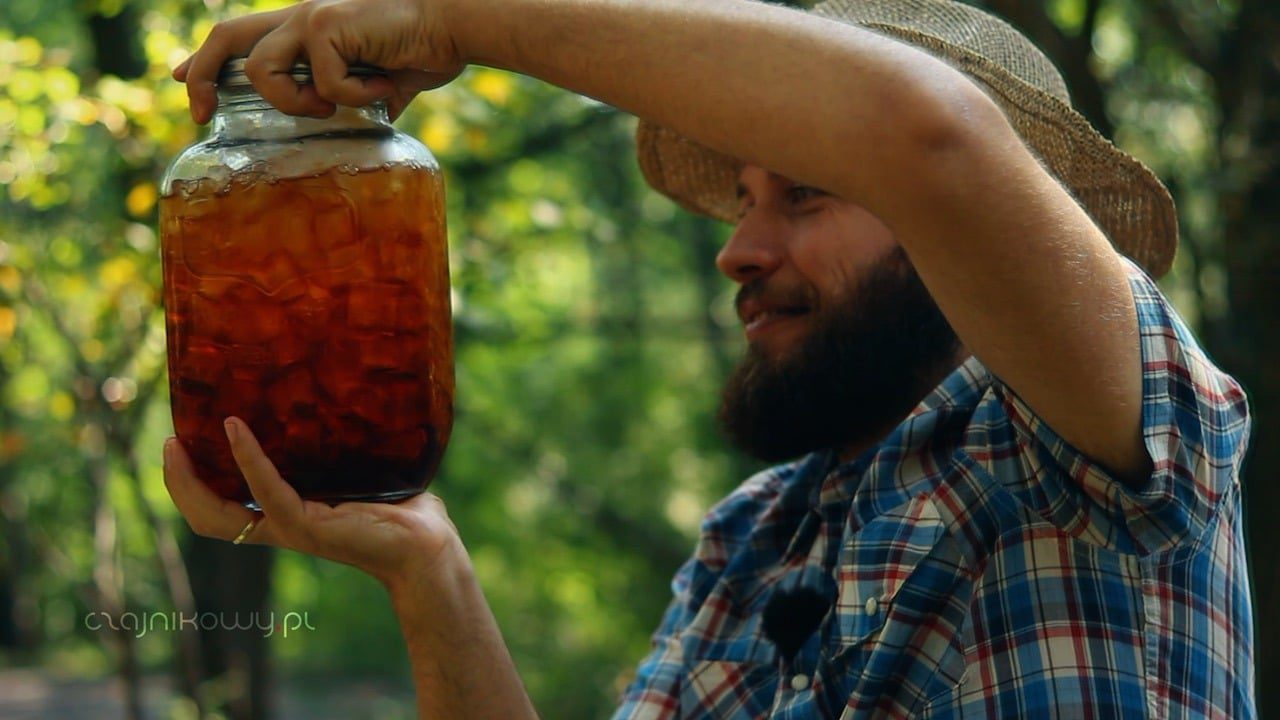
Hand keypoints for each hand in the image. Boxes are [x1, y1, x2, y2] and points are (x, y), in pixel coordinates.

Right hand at [162, 417, 462, 588]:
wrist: (428, 545)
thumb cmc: (403, 511)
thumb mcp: (360, 473)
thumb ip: (344, 446)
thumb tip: (349, 396)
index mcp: (286, 517)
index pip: (221, 509)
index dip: (191, 483)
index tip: (179, 442)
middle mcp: (281, 527)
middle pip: (206, 517)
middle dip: (178, 483)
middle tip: (167, 442)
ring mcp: (292, 529)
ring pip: (220, 515)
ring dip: (192, 478)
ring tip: (180, 439)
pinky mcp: (309, 526)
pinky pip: (266, 492)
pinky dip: (247, 459)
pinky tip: (235, 428)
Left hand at [172, 0, 466, 122]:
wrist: (456, 24)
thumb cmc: (429, 47)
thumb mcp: (386, 82)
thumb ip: (367, 98)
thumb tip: (372, 123)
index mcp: (310, 27)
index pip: (242, 37)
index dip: (205, 60)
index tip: (180, 81)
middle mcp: (302, 16)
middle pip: (226, 37)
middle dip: (200, 74)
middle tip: (196, 110)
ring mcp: (311, 17)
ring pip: (262, 72)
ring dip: (296, 102)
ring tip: (334, 105)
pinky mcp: (327, 25)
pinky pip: (322, 85)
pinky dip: (354, 98)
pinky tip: (383, 84)